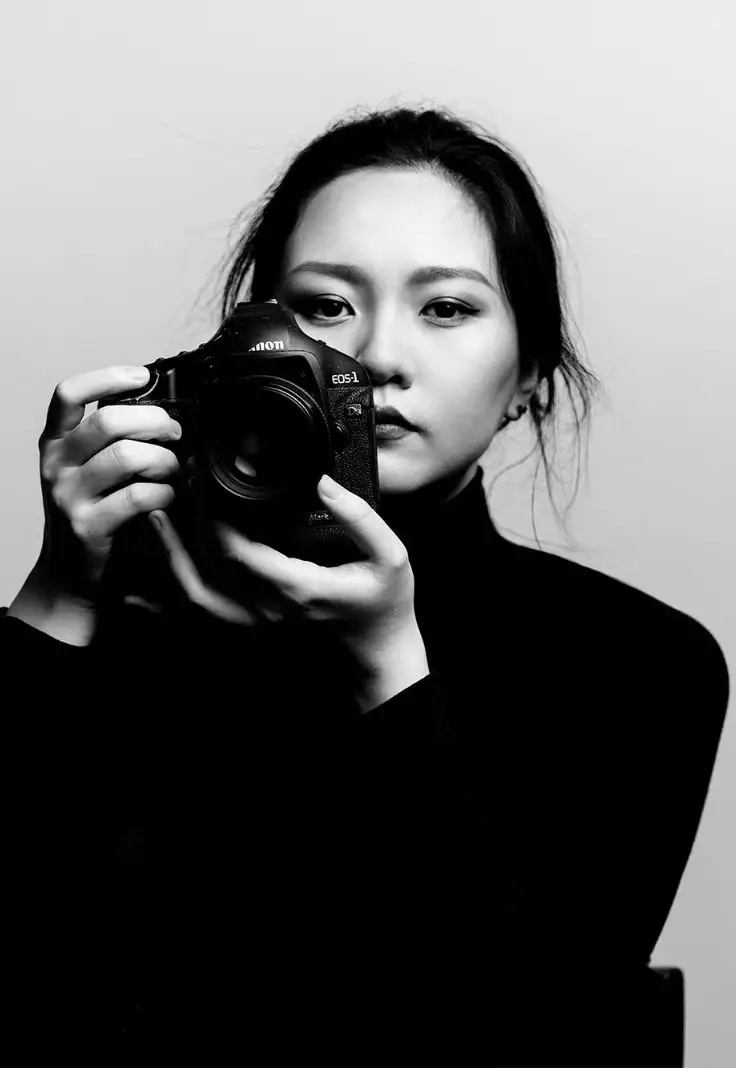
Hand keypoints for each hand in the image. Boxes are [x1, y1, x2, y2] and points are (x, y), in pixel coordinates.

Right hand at [35, 365, 181, 599]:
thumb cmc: (88, 511)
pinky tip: (166, 497)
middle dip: (154, 421)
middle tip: (174, 432)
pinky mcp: (89, 526)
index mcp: (55, 443)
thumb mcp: (84, 469)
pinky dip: (163, 493)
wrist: (68, 572)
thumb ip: (108, 440)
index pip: (68, 394)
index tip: (141, 376)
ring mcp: (69, 496)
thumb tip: (159, 411)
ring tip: (172, 469)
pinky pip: (137, 496)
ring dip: (163, 460)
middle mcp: (56, 465)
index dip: (107, 377)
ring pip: (127, 456)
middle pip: (108, 421)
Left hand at [148, 474, 419, 654]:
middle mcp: (269, 608)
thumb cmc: (385, 605)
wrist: (378, 651)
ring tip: (158, 519)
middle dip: (186, 527)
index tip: (207, 482)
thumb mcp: (390, 556)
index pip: (238, 553)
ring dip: (173, 556)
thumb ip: (360, 518)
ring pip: (196, 593)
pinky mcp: (253, 621)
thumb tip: (325, 482)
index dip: (214, 517)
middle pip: (207, 570)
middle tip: (178, 488)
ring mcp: (257, 620)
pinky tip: (164, 561)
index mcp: (298, 588)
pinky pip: (206, 607)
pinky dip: (179, 584)